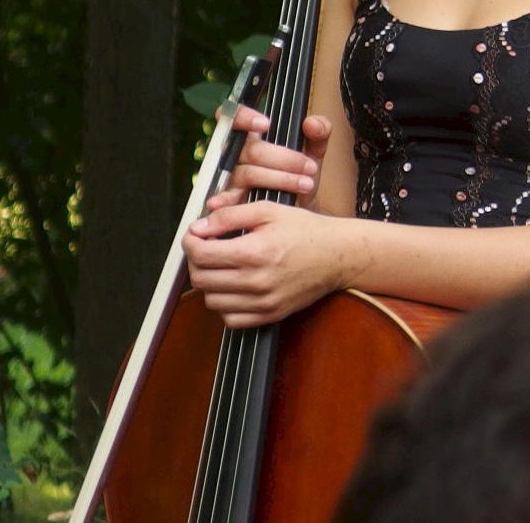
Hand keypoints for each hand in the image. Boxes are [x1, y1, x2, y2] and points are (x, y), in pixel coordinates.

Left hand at [182, 200, 361, 327]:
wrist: (339, 255)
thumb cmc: (307, 230)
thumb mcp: (269, 210)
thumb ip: (230, 216)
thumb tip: (200, 227)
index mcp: (255, 252)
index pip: (200, 254)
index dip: (190, 241)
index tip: (195, 235)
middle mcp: (257, 281)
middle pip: (200, 278)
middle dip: (196, 260)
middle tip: (207, 248)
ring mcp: (263, 302)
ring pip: (211, 301)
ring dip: (209, 283)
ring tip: (223, 267)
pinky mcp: (270, 315)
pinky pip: (230, 319)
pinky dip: (225, 304)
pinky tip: (235, 287)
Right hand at [203, 105, 329, 211]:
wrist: (301, 206)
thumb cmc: (300, 172)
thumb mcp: (315, 149)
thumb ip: (319, 131)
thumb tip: (311, 123)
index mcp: (251, 137)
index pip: (233, 117)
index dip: (243, 116)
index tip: (266, 124)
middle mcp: (234, 155)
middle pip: (251, 150)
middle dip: (284, 158)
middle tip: (311, 168)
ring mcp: (229, 178)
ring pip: (249, 173)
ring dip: (281, 179)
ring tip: (306, 185)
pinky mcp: (230, 201)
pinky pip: (231, 199)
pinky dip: (237, 200)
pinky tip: (253, 204)